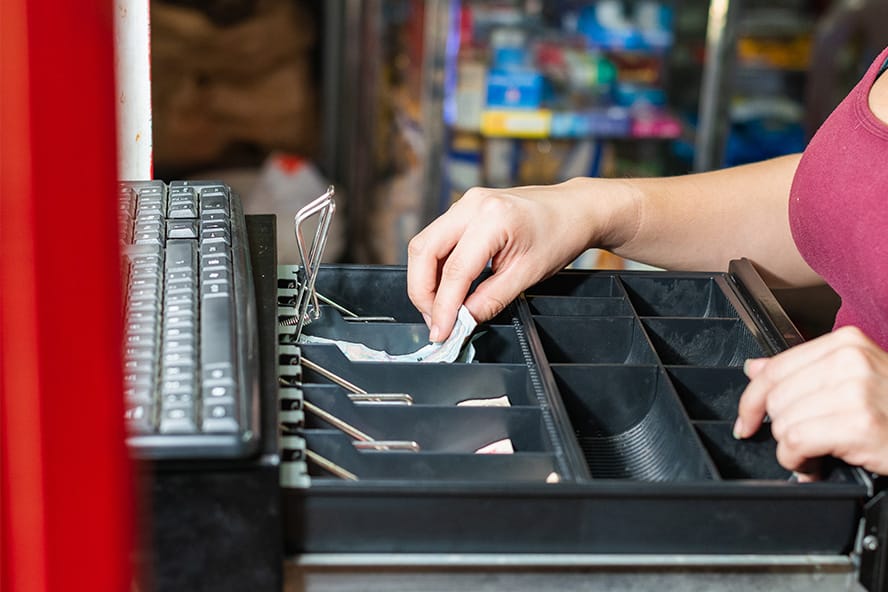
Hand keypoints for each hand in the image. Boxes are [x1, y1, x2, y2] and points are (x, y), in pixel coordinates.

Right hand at [407, 181, 609, 340]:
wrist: (574, 210)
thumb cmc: (559, 236)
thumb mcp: (528, 275)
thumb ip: (490, 300)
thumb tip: (462, 321)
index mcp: (493, 218)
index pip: (455, 270)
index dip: (443, 306)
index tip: (441, 332)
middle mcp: (472, 204)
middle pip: (423, 250)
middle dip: (422, 292)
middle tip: (435, 321)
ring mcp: (465, 203)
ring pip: (424, 244)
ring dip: (425, 280)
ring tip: (440, 308)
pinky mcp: (463, 209)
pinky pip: (436, 239)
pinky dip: (435, 267)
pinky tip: (446, 288)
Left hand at [735, 326, 887, 479]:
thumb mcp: (853, 377)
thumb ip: (803, 370)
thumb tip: (755, 368)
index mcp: (845, 343)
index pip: (774, 368)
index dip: (751, 399)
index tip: (746, 419)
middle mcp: (848, 361)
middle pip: (775, 397)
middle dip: (778, 428)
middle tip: (799, 444)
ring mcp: (854, 391)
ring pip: (783, 422)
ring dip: (790, 449)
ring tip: (814, 454)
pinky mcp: (858, 423)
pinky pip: (796, 443)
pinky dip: (797, 461)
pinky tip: (813, 465)